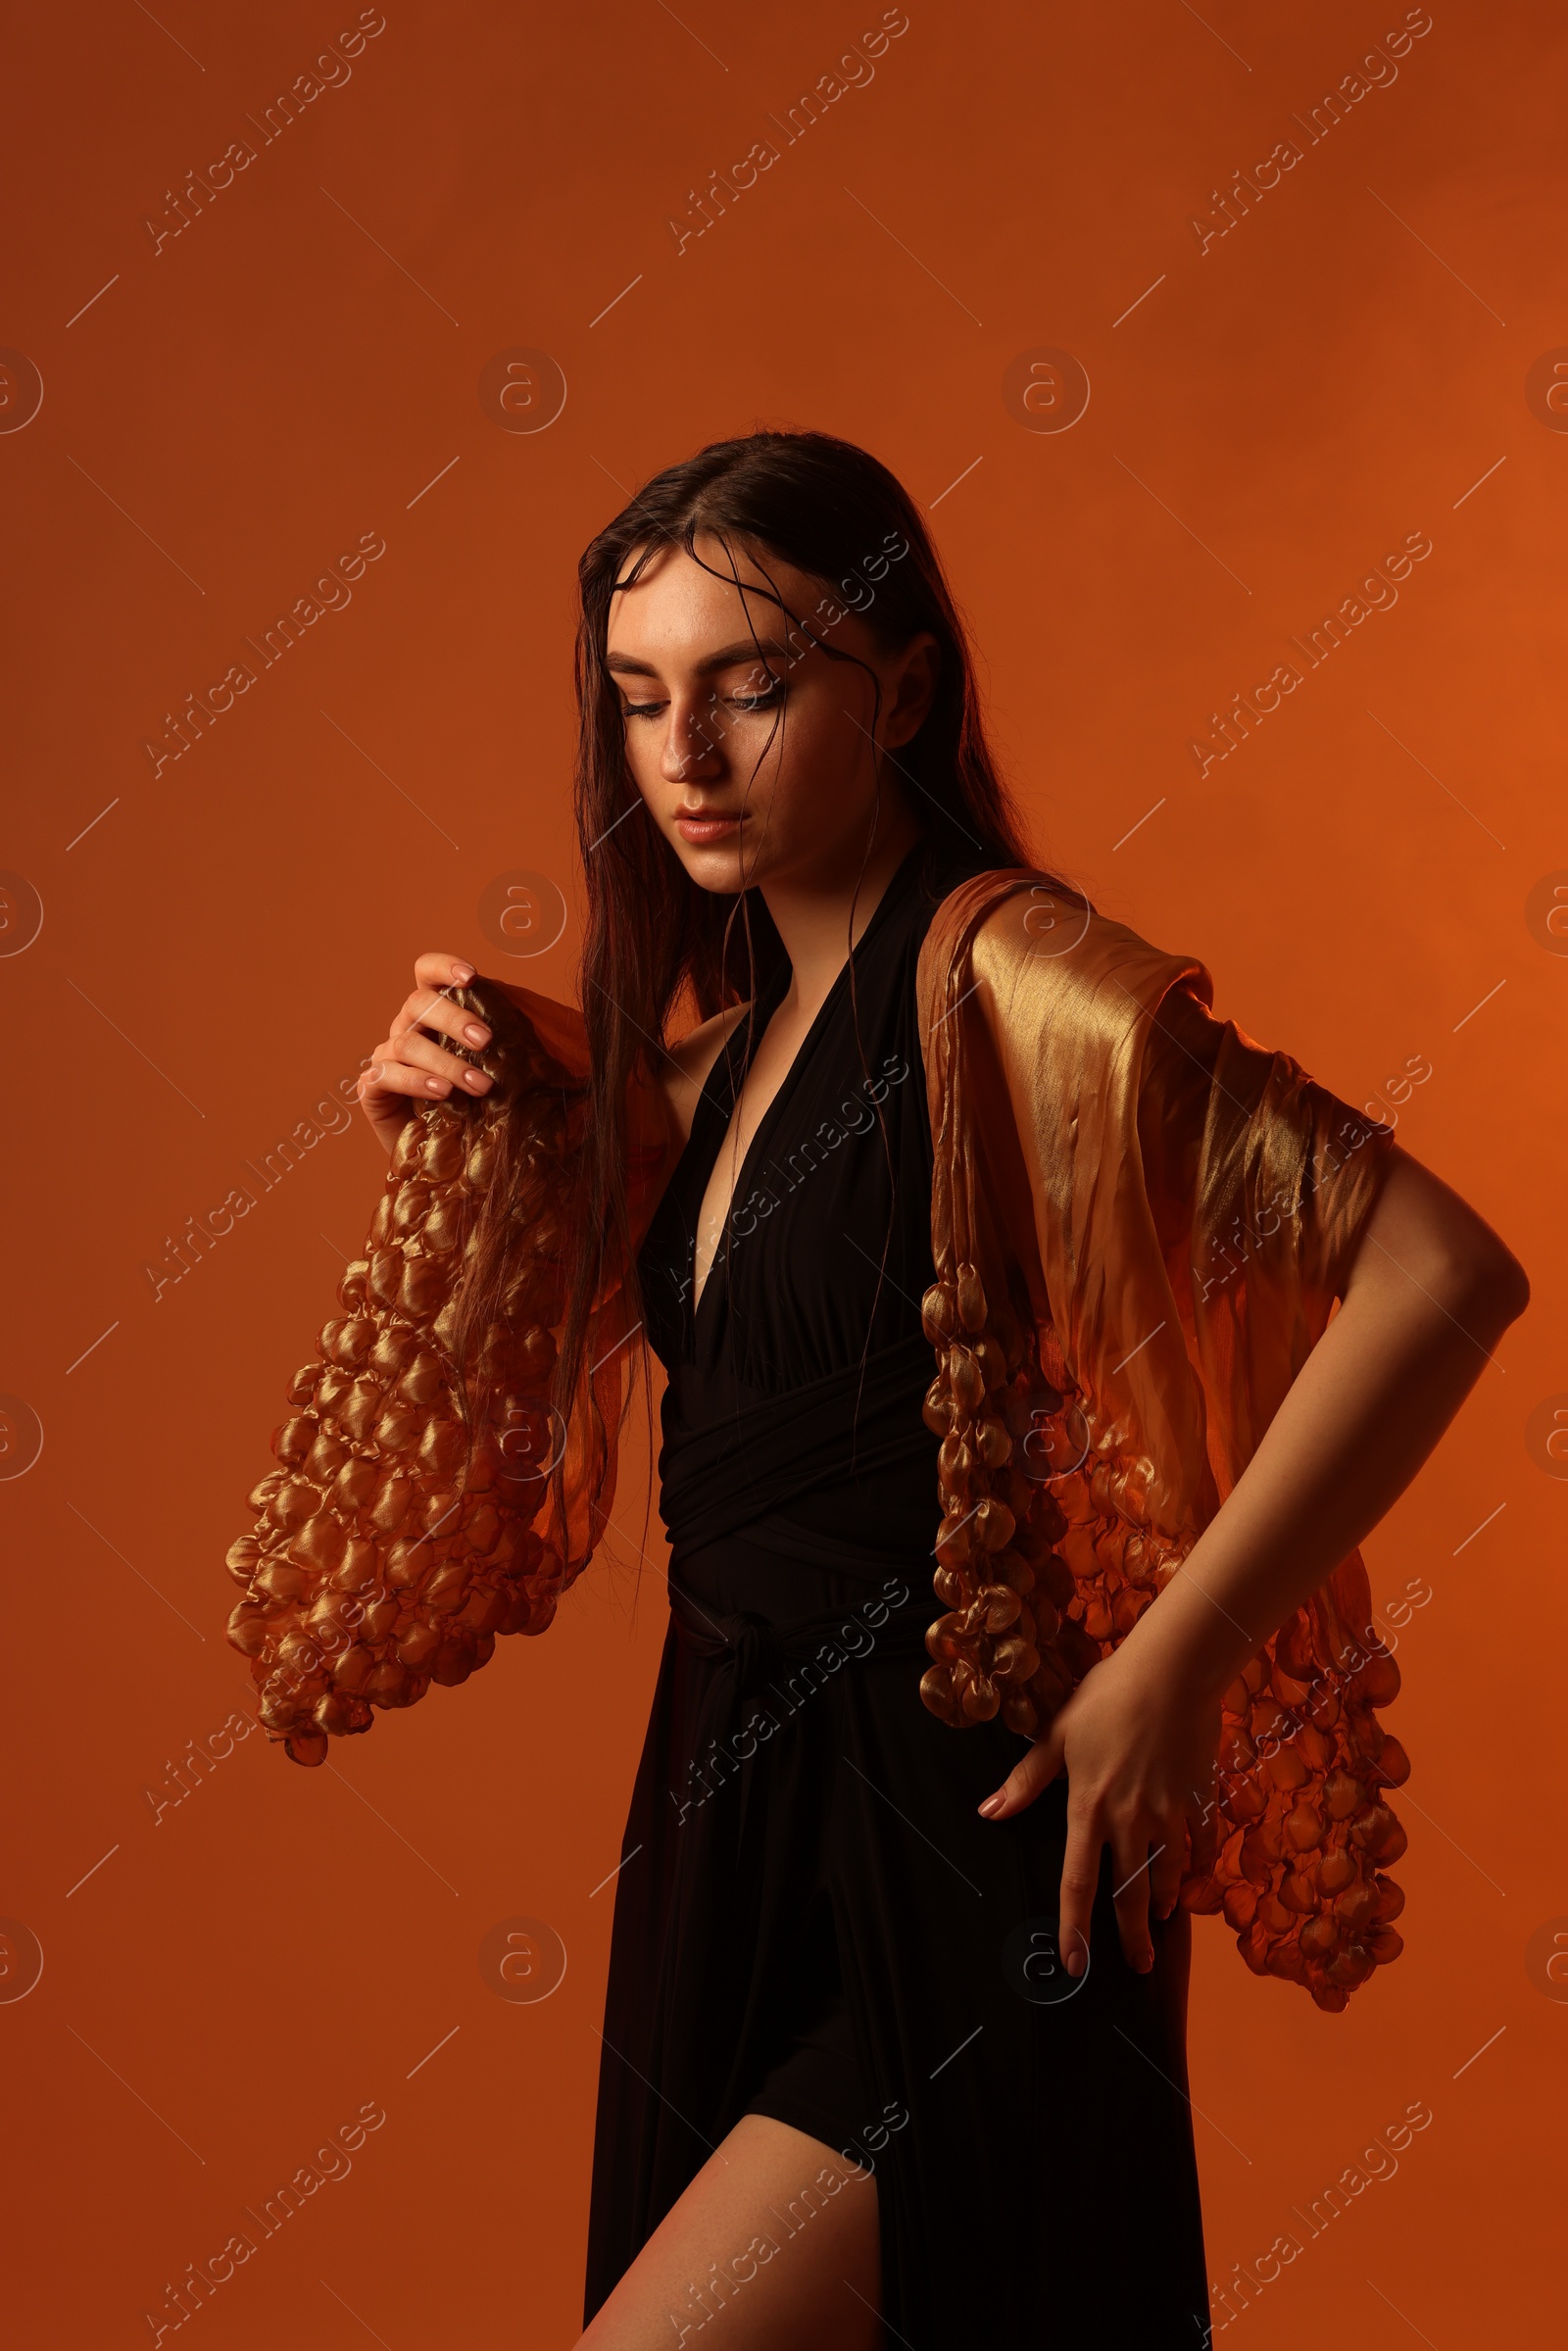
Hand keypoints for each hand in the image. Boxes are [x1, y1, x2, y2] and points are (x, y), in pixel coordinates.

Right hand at [356, 951, 493, 1158]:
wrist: (443, 1155)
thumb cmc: (472, 1106)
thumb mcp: (494, 1070)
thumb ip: (508, 1048)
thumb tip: (557, 1034)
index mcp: (432, 1014)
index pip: (426, 973)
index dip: (443, 967)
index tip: (471, 976)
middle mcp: (405, 1028)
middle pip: (419, 1003)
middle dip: (454, 1018)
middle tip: (486, 1041)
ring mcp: (386, 1056)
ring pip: (408, 1042)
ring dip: (447, 1062)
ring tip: (480, 1085)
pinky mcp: (372, 1087)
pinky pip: (388, 1074)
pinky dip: (417, 1082)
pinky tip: (442, 1093)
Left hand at [976, 1645, 1219, 1975]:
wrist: (1172, 1671)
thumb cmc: (1107, 1696)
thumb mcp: (1056, 1734)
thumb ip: (1026, 1780)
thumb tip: (989, 1811)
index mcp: (1089, 1808)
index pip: (1077, 1881)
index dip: (1074, 1927)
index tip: (1074, 1964)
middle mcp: (1131, 1821)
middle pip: (1130, 1893)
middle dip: (1133, 1936)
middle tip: (1137, 1966)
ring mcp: (1169, 1814)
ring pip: (1169, 1874)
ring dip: (1164, 1902)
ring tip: (1162, 1920)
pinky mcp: (1199, 1800)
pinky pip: (1200, 1844)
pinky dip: (1197, 1864)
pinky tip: (1194, 1874)